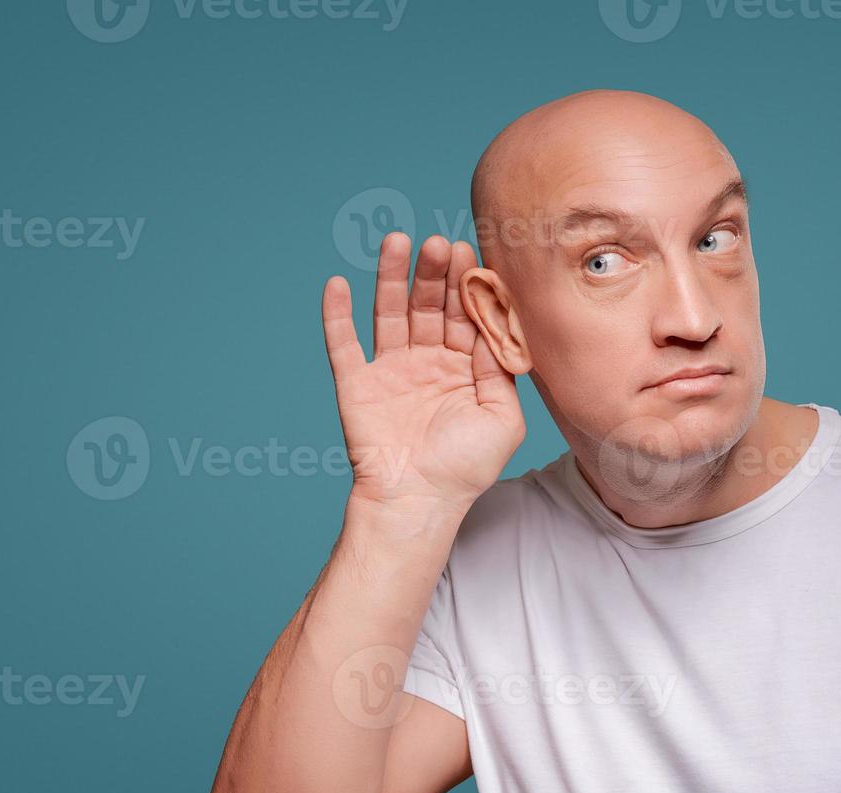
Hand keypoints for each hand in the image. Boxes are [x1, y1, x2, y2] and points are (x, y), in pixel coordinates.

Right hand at [322, 233, 525, 512]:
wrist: (417, 502)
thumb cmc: (465, 468)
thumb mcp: (504, 418)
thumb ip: (502, 370)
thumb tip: (497, 324)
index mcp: (463, 368)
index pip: (465, 315)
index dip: (465, 284)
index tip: (468, 252)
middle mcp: (426, 362)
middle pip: (428, 305)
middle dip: (433, 273)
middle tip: (436, 243)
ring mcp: (389, 370)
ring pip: (388, 312)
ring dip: (390, 277)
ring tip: (396, 242)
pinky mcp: (356, 384)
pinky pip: (343, 344)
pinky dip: (336, 315)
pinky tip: (337, 284)